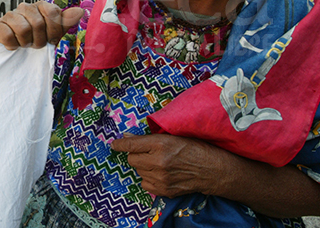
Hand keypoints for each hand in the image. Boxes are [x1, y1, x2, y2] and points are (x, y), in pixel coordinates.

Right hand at [0, 1, 83, 49]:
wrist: (16, 49)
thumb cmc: (37, 38)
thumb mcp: (55, 31)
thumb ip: (66, 21)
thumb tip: (80, 11)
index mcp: (42, 6)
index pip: (52, 13)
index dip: (54, 30)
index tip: (52, 40)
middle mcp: (25, 7)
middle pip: (38, 23)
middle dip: (39, 40)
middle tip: (36, 44)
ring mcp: (10, 15)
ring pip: (23, 29)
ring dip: (26, 43)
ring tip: (25, 44)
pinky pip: (8, 36)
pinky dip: (13, 44)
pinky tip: (14, 44)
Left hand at [111, 133, 225, 197]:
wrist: (213, 170)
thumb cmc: (195, 148)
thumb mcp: (173, 136)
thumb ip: (149, 137)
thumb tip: (128, 137)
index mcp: (161, 144)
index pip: (131, 144)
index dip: (120, 144)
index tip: (114, 145)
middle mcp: (159, 162)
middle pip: (132, 159)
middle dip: (136, 155)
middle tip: (147, 152)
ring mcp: (161, 178)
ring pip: (138, 171)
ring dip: (143, 166)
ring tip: (158, 163)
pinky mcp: (164, 190)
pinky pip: (145, 183)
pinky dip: (149, 178)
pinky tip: (161, 173)